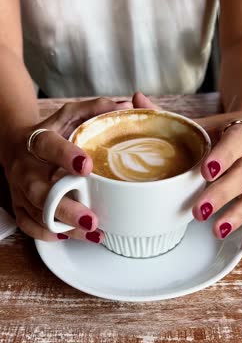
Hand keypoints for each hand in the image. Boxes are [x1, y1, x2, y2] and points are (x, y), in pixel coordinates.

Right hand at [4, 97, 131, 241]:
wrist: (16, 146)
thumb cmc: (50, 133)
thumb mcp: (69, 116)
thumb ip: (94, 110)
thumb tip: (125, 106)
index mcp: (36, 141)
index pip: (47, 146)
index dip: (65, 156)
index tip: (87, 166)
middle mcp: (25, 168)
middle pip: (39, 192)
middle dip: (65, 208)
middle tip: (91, 218)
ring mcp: (20, 191)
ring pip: (37, 214)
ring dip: (64, 226)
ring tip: (92, 232)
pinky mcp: (19, 207)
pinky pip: (29, 226)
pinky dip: (48, 234)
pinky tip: (70, 235)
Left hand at [134, 94, 241, 250]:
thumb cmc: (221, 133)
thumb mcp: (201, 123)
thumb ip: (169, 116)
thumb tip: (137, 101)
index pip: (236, 142)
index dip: (223, 156)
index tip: (205, 170)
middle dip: (222, 194)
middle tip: (199, 210)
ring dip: (237, 216)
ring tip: (217, 230)